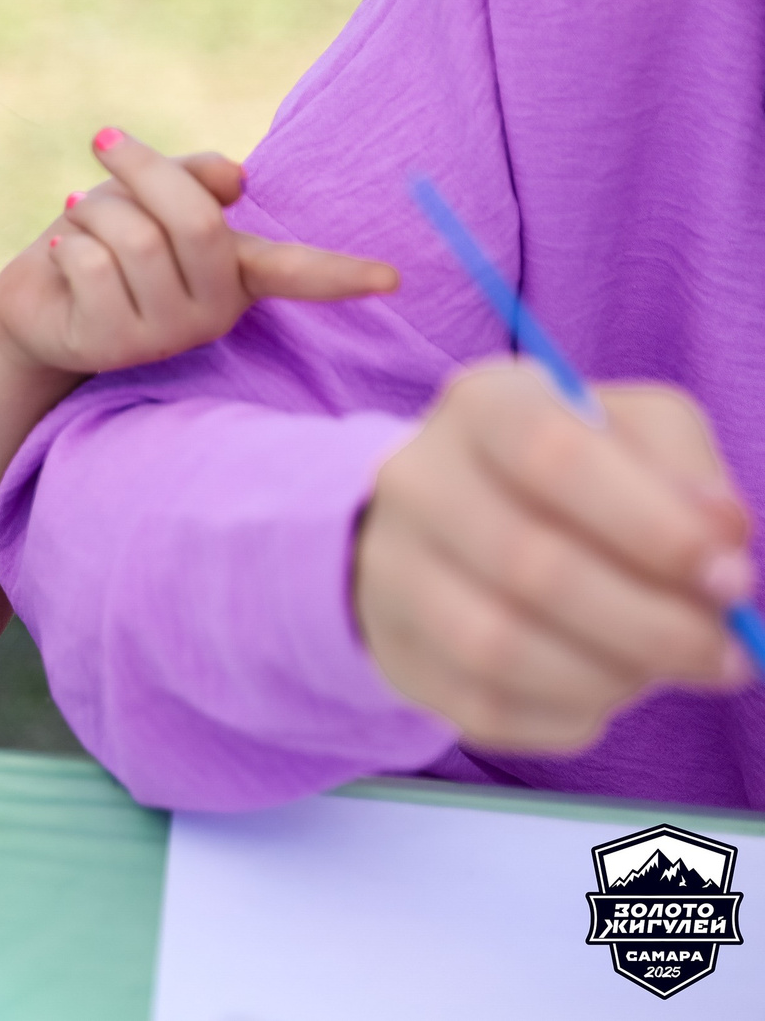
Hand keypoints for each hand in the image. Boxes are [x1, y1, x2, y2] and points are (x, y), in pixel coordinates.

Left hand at [0, 127, 398, 376]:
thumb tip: (235, 178)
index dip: (341, 273)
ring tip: (74, 213)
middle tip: (104, 140)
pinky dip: (65, 242)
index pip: (296, 271)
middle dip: (144, 170)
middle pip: (195, 222)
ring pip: (134, 239)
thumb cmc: (103, 238)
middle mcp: (214, 310)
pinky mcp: (113, 345)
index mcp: (237, 272)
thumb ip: (192, 179)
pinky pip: (90, 264)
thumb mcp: (148, 197)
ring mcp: (166, 335)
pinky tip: (58, 255)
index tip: (393, 280)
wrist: (35, 301)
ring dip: (93, 208)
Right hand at [356, 363, 753, 750]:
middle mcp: (417, 480)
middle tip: (728, 655)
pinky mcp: (396, 651)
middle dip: (653, 625)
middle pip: (530, 565)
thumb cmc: (567, 477)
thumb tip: (721, 534)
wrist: (445, 522)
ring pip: (498, 649)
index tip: (732, 578)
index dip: (652, 525)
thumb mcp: (632, 434)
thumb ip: (686, 468)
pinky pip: (484, 709)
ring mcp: (391, 570)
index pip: (553, 454)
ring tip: (659, 673)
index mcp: (482, 406)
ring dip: (610, 677)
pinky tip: (598, 694)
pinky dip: (565, 717)